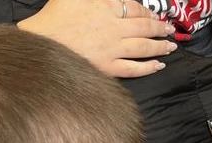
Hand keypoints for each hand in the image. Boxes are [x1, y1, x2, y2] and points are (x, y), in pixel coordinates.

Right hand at [18, 0, 176, 77]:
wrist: (42, 42)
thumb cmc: (55, 15)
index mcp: (108, 5)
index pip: (136, 8)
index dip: (149, 13)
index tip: (157, 16)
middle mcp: (115, 26)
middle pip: (144, 27)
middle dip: (160, 29)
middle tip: (170, 31)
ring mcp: (113, 48)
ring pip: (143, 47)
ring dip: (159, 47)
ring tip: (170, 47)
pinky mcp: (108, 67)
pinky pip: (133, 68)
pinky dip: (148, 67)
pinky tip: (158, 65)